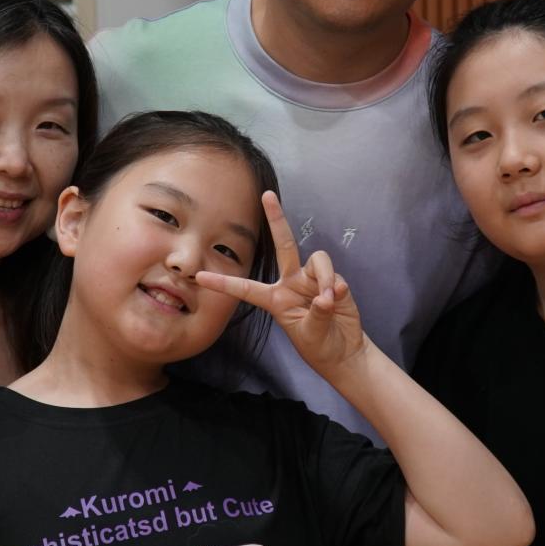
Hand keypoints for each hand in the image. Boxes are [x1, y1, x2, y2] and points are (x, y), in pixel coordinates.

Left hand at [194, 191, 365, 375]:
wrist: (343, 350)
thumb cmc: (319, 346)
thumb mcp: (311, 334)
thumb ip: (316, 314)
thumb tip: (326, 295)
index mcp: (275, 299)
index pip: (246, 289)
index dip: (224, 283)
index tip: (201, 276)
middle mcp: (291, 283)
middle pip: (283, 245)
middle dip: (276, 219)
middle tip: (267, 195)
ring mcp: (311, 279)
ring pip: (317, 260)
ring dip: (324, 278)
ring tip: (329, 302)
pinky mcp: (332, 280)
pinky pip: (333, 273)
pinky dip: (335, 286)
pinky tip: (338, 300)